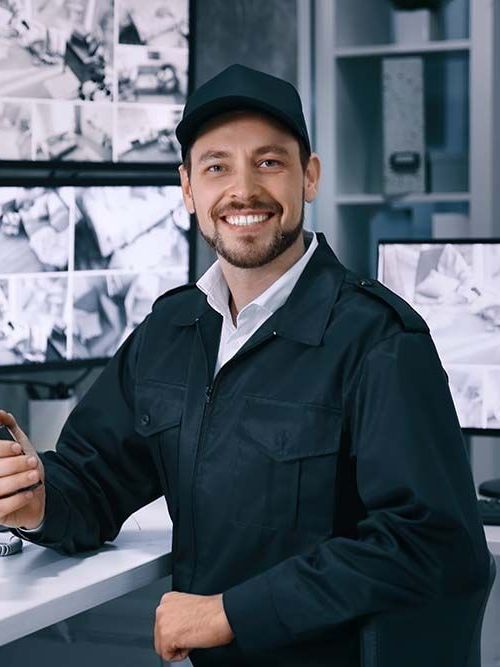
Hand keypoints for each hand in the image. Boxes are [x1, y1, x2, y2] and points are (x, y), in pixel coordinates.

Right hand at [0, 410, 44, 529]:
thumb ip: (11, 428)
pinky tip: (28, 493)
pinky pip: (2, 507)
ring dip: (19, 480)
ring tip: (33, 476)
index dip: (3, 449)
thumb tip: (2, 413)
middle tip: (32, 462)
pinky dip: (17, 499)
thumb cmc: (24, 472)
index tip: (18, 448)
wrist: (37, 497)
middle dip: (16, 464)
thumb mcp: (20, 446)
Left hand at [154, 591, 233, 661]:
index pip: (163, 624)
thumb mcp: (188, 606)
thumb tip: (174, 626)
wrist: (223, 614)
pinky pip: (168, 656)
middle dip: (175, 638)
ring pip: (162, 647)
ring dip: (179, 646)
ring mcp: (162, 622)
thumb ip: (176, 613)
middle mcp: (162, 608)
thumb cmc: (214, 611)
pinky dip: (181, 654)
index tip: (189, 626)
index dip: (178, 629)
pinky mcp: (166, 637)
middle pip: (160, 636)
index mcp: (168, 599)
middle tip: (192, 631)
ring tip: (192, 635)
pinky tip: (192, 640)